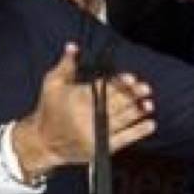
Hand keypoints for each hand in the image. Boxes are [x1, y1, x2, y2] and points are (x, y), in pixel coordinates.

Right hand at [12, 44, 154, 179]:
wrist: (42, 143)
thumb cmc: (48, 110)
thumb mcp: (51, 84)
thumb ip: (66, 65)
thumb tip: (74, 46)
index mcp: (77, 99)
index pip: (103, 88)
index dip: (119, 82)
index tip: (131, 78)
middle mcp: (87, 116)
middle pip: (115, 103)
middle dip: (132, 95)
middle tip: (146, 88)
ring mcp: (95, 134)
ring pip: (121, 119)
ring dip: (137, 111)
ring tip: (149, 104)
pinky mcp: (99, 148)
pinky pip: (123, 139)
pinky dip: (138, 132)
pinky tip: (150, 124)